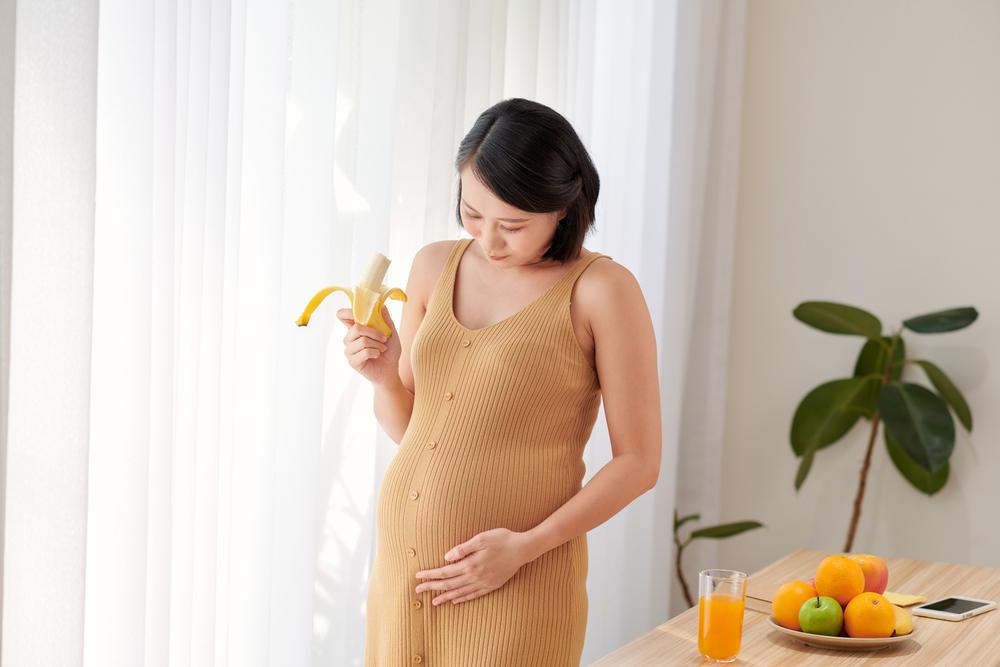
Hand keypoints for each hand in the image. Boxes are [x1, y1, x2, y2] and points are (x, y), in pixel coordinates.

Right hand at [337, 305, 401, 386]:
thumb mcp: (390, 332)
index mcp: (355, 328)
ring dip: (377, 344)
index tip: (363, 313)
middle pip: (355, 328)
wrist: (391, 370)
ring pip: (362, 341)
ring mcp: (349, 350)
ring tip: (382, 349)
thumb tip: (381, 304)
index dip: (348, 311)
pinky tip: (377, 355)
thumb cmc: (389, 351)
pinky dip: (375, 353)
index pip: (342, 315)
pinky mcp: (352, 361)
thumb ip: (385, 319)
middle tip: (384, 338)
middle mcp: (349, 338)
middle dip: (374, 332)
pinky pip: (364, 352)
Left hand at [414, 528, 534, 605]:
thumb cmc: (502, 539)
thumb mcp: (481, 538)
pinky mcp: (491, 586)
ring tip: (433, 601)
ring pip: (459, 593)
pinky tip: (455, 600)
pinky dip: (462, 599)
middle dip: (432, 587)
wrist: (523, 549)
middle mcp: (475, 577)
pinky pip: (473, 595)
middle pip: (449, 585)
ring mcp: (483, 583)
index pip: (445, 572)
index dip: (430, 575)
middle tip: (417, 590)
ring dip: (444, 597)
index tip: (418, 576)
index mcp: (470, 564)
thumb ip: (462, 549)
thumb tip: (446, 558)